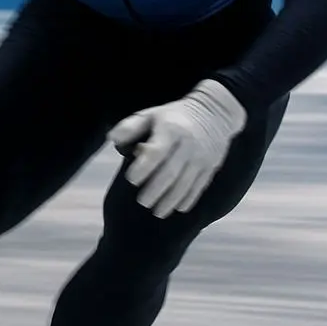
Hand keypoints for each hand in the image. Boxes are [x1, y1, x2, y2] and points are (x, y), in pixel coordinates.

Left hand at [108, 79, 245, 218]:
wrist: (214, 114)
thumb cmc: (172, 116)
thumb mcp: (150, 115)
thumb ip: (131, 127)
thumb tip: (112, 139)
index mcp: (171, 129)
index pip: (157, 152)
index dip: (143, 167)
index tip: (131, 180)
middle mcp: (189, 144)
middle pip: (172, 172)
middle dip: (156, 190)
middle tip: (142, 202)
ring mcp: (202, 157)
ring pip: (186, 183)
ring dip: (171, 200)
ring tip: (157, 212)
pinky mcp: (211, 166)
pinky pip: (199, 186)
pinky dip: (188, 199)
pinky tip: (178, 208)